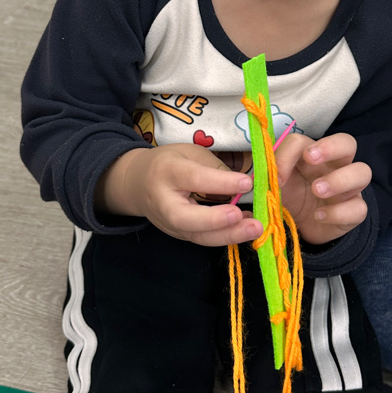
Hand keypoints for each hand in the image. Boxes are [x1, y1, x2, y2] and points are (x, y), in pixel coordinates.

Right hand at [96, 143, 261, 246]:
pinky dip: (226, 236)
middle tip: (241, 216)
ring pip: (197, 236)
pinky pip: (203, 239)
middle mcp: (164, 202)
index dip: (221, 182)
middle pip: (186, 218)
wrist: (136, 184)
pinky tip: (246, 228)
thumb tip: (246, 184)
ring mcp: (169, 224)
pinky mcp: (179, 236)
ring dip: (228, 235)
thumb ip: (215, 168)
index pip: (193, 178)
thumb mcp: (190, 153)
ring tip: (254, 228)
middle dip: (215, 220)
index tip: (247, 183)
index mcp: (167, 171)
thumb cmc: (169, 163)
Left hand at [274, 132, 370, 244]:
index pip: (304, 141)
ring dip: (339, 179)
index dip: (289, 154)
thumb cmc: (291, 197)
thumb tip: (259, 178)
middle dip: (330, 147)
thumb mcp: (277, 186)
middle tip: (310, 158)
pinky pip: (359, 207)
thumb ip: (269, 177)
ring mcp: (349, 187)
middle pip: (347, 142)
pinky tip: (319, 216)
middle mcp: (335, 165)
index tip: (276, 176)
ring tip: (317, 190)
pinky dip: (338, 212)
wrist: (304, 226)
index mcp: (312, 155)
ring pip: (362, 172)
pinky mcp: (354, 210)